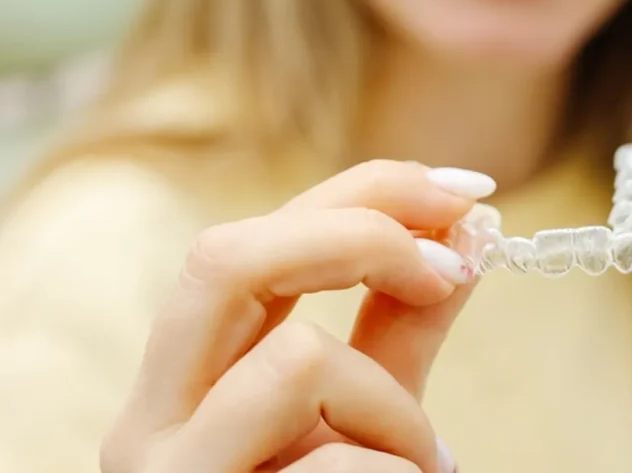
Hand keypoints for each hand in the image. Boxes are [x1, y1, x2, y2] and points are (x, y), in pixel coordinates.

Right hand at [100, 160, 495, 472]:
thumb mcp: (370, 413)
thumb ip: (405, 325)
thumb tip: (472, 231)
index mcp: (193, 370)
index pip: (259, 235)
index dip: (366, 192)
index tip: (469, 191)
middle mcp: (153, 414)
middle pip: (227, 258)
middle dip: (363, 235)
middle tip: (455, 263)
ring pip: (294, 361)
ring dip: (395, 405)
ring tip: (426, 460)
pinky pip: (332, 464)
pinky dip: (397, 469)